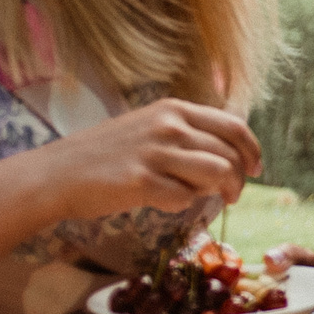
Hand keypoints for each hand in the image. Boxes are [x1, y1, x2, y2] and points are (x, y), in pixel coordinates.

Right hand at [32, 99, 261, 223]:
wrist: (56, 174)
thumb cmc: (104, 155)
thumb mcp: (148, 127)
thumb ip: (185, 134)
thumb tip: (228, 152)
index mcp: (174, 109)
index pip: (234, 126)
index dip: (253, 150)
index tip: (257, 168)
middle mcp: (168, 126)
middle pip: (230, 153)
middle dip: (240, 178)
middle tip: (234, 195)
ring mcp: (155, 152)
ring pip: (216, 172)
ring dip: (221, 191)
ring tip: (212, 200)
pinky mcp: (141, 181)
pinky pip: (184, 197)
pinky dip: (185, 204)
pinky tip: (168, 202)